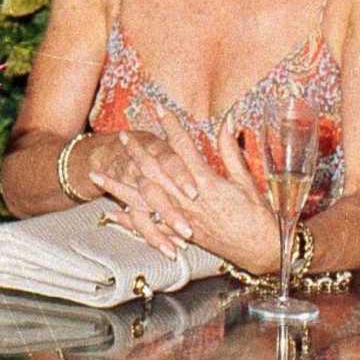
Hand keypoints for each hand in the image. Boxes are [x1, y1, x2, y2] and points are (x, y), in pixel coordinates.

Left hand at [89, 108, 275, 268]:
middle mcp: (188, 200)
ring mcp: (181, 218)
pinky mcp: (181, 234)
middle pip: (155, 170)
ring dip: (118, 185)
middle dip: (136, 152)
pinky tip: (111, 214)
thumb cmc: (259, 217)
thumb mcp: (247, 181)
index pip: (182, 148)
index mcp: (206, 183)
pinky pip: (149, 226)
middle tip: (122, 136)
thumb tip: (228, 120)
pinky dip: (129, 220)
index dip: (170, 126)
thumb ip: (232, 150)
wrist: (264, 252)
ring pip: (143, 199)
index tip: (159, 107)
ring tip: (95, 174)